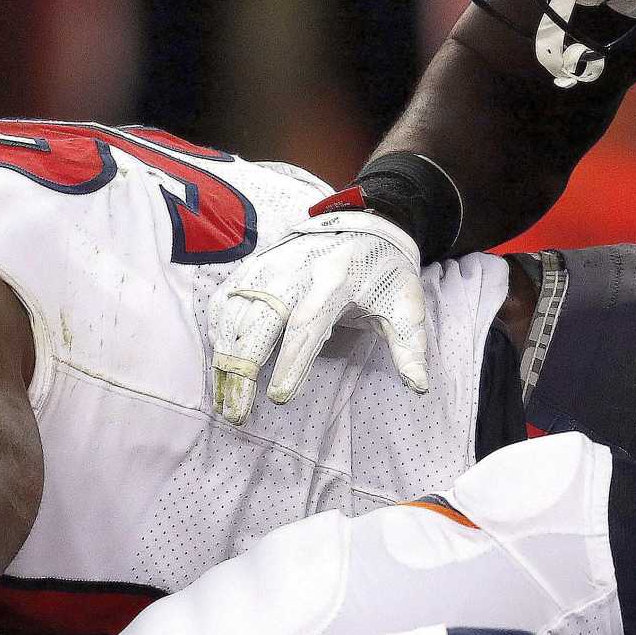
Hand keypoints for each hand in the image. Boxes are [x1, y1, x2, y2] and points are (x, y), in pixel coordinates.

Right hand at [209, 209, 428, 425]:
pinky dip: (218, 335)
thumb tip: (418, 386)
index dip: (293, 360)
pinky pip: (225, 302)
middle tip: (237, 411)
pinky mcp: (253, 266)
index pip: (309, 322)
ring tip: (222, 399)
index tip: (280, 397)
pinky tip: (219, 365)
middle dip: (244, 368)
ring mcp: (269, 265)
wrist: (364, 222)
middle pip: (260, 320)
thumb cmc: (384, 273)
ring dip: (225, 359)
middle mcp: (297, 269)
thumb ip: (410, 346)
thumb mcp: (406, 305)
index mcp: (338, 278)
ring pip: (236, 313)